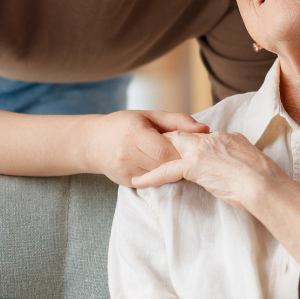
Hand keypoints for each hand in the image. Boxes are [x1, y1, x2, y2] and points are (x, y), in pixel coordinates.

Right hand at [87, 110, 209, 185]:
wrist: (94, 143)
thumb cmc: (125, 124)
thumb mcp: (150, 116)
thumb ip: (178, 121)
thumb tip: (205, 129)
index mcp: (133, 132)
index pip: (166, 151)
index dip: (182, 152)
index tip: (192, 148)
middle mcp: (126, 153)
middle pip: (164, 166)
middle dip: (179, 162)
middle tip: (190, 157)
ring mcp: (125, 170)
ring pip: (160, 177)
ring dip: (172, 171)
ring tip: (177, 161)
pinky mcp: (127, 182)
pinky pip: (152, 183)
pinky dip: (162, 176)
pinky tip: (163, 168)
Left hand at [131, 129, 286, 209]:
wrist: (263, 184)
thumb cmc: (262, 177)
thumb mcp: (247, 157)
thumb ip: (232, 152)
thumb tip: (228, 155)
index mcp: (222, 136)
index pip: (195, 136)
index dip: (182, 140)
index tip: (171, 146)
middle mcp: (208, 139)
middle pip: (177, 135)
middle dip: (161, 142)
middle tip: (145, 149)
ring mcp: (200, 150)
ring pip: (168, 148)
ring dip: (152, 156)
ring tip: (136, 162)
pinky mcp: (194, 166)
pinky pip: (165, 170)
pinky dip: (150, 176)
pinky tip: (138, 181)